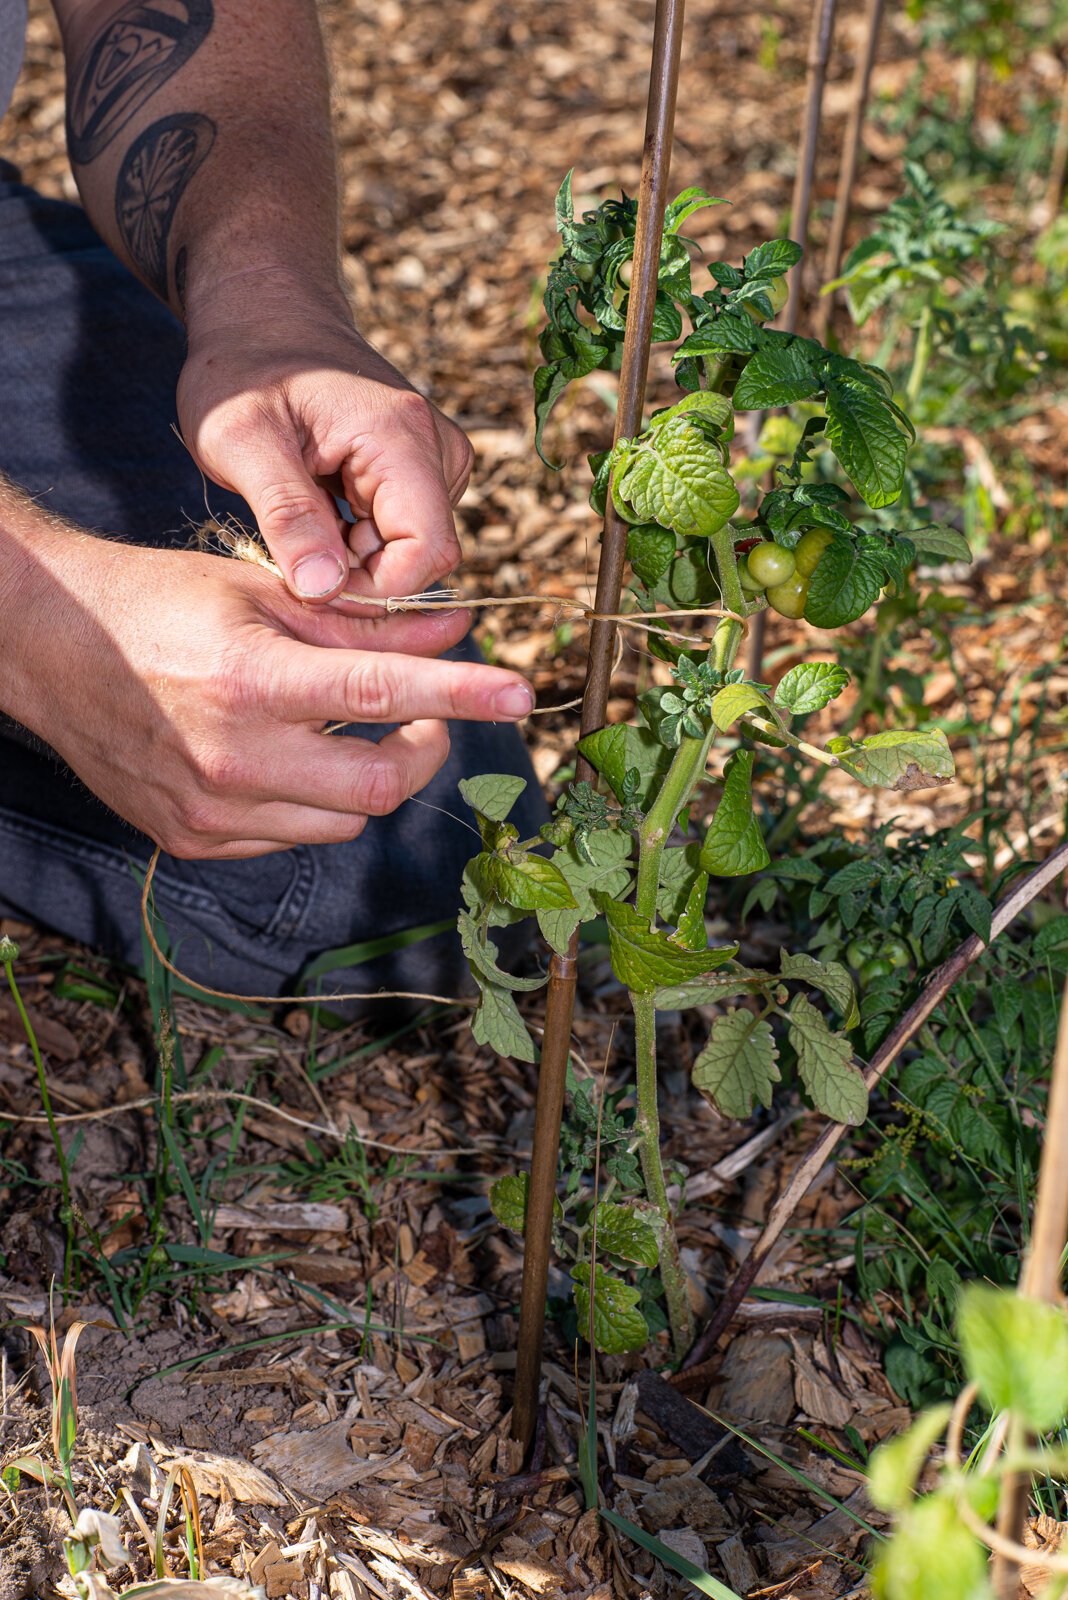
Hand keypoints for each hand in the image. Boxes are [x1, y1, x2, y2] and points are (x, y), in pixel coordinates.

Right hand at [13, 535, 532, 858]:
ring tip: (337, 732)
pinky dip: (308, 803)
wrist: (48, 646)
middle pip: (379, 788)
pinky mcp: (192, 839)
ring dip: (364, 780)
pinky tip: (284, 760)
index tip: (522, 693)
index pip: (383, 694)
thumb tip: (458, 627)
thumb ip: (363, 623)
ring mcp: (211, 809)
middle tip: (422, 720)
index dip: (462, 696)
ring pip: (342, 822)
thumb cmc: (159, 602)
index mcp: (252, 677)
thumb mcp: (262, 593)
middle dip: (422, 752)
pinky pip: (289, 837)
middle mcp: (233, 756)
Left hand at [177, 279, 472, 605]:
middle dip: (363, 575)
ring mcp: (438, 458)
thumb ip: (286, 514)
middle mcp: (438, 447)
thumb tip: (325, 588)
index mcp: (401, 436)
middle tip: (292, 548)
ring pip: (416, 550)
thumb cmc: (242, 369)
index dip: (375, 589)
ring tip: (301, 518)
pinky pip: (406, 534)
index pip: (428, 551)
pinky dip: (361, 542)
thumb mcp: (238, 439)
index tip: (312, 581)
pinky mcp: (426, 469)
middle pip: (426, 556)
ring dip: (358, 559)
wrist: (261, 318)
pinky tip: (320, 510)